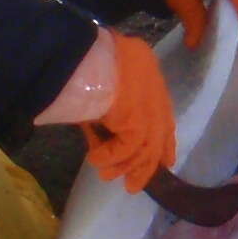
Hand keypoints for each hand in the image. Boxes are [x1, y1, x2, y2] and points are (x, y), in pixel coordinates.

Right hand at [43, 29, 177, 190]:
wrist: (74, 54)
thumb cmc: (77, 61)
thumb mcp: (98, 81)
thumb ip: (108, 103)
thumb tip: (104, 133)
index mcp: (145, 69)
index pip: (162, 110)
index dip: (164, 138)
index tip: (163, 161)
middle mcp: (154, 85)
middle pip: (160, 133)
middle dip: (147, 163)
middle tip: (133, 184)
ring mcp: (150, 103)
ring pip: (146, 146)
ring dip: (124, 165)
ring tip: (105, 175)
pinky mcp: (138, 118)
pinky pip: (127, 148)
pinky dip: (110, 157)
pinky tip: (94, 159)